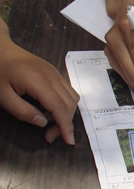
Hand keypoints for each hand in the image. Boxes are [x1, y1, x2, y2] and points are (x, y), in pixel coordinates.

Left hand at [0, 26, 79, 143]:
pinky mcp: (54, 72)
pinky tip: (48, 109)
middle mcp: (52, 75)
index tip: (69, 141)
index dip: (65, 125)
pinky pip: (67, 91)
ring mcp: (55, 72)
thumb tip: (42, 123)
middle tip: (49, 136)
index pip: (59, 106)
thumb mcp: (3, 96)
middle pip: (69, 103)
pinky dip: (63, 104)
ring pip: (72, 97)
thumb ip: (22, 111)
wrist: (0, 48)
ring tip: (47, 121)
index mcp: (39, 81)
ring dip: (65, 113)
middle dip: (65, 123)